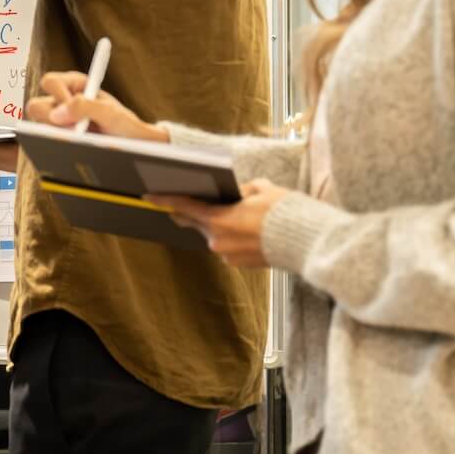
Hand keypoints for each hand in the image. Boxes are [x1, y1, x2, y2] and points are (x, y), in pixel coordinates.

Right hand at [25, 71, 167, 140]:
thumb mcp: (111, 114)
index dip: (57, 95)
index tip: (70, 108)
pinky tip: (75, 150)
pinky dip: (56, 147)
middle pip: (36, 106)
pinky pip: (44, 143)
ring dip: (56, 135)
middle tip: (73, 130)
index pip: (50, 82)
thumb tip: (57, 113)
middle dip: (50, 120)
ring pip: (37, 127)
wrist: (131, 146)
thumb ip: (86, 107)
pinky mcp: (56, 139)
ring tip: (80, 141)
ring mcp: (57, 122)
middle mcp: (61, 102)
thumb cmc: (124, 125)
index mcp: (74, 85)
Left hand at [146, 180, 289, 267]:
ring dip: (218, 223)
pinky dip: (231, 235)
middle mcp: (217, 241)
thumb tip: (235, 193)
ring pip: (214, 234)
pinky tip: (246, 228)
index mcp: (219, 220)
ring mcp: (226, 254)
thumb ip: (241, 190)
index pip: (184, 207)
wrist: (306, 242)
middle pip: (196, 222)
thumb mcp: (262, 189)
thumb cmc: (285, 212)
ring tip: (235, 212)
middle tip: (187, 200)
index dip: (164, 200)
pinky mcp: (238, 263)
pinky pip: (227, 245)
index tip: (148, 195)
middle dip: (192, 211)